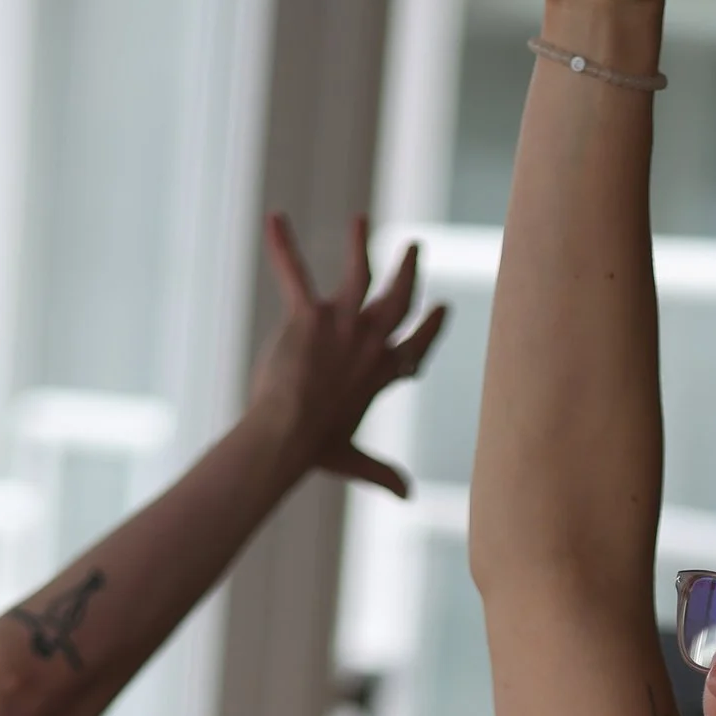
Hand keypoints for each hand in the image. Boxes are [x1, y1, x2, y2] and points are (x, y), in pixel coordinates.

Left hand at [245, 218, 444, 497]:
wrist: (287, 436)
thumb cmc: (316, 450)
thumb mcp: (353, 460)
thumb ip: (382, 474)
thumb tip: (409, 496)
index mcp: (381, 375)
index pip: (415, 349)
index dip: (430, 331)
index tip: (442, 311)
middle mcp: (370, 344)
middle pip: (399, 301)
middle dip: (408, 273)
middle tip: (414, 249)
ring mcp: (342, 325)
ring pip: (359, 274)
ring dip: (360, 244)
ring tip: (360, 221)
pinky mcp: (309, 315)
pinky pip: (294, 272)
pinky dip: (281, 245)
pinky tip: (274, 219)